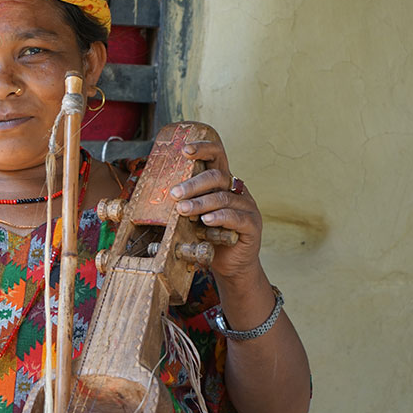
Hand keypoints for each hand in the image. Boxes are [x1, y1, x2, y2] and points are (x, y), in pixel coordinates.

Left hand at [169, 140, 262, 281]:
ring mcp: (247, 206)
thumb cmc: (209, 236)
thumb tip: (160, 194)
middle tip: (175, 193)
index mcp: (222, 181)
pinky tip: (206, 221)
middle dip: (193, 184)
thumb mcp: (194, 216)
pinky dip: (219, 217)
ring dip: (200, 203)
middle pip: (217, 176)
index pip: (217, 156)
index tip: (185, 150)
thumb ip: (185, 202)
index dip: (203, 149)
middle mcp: (236, 189)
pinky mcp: (252, 224)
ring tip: (183, 209)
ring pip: (223, 198)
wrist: (230, 264)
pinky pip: (236, 217)